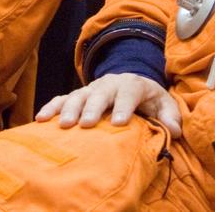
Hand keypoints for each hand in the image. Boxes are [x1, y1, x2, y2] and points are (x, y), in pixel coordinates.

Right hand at [35, 73, 180, 136]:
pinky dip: (51, 107)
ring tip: (63, 125)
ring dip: (70, 108)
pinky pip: (62, 98)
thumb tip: (174, 131)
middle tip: (87, 124)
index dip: (124, 106)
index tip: (119, 123)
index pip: (129, 92)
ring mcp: (92, 89)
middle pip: (101, 92)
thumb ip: (171, 117)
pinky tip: (40, 119)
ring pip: (79, 94)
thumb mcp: (164, 105)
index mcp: (133, 84)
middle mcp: (110, 83)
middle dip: (93, 107)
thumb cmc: (149, 100)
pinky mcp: (79, 95)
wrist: (132, 84)